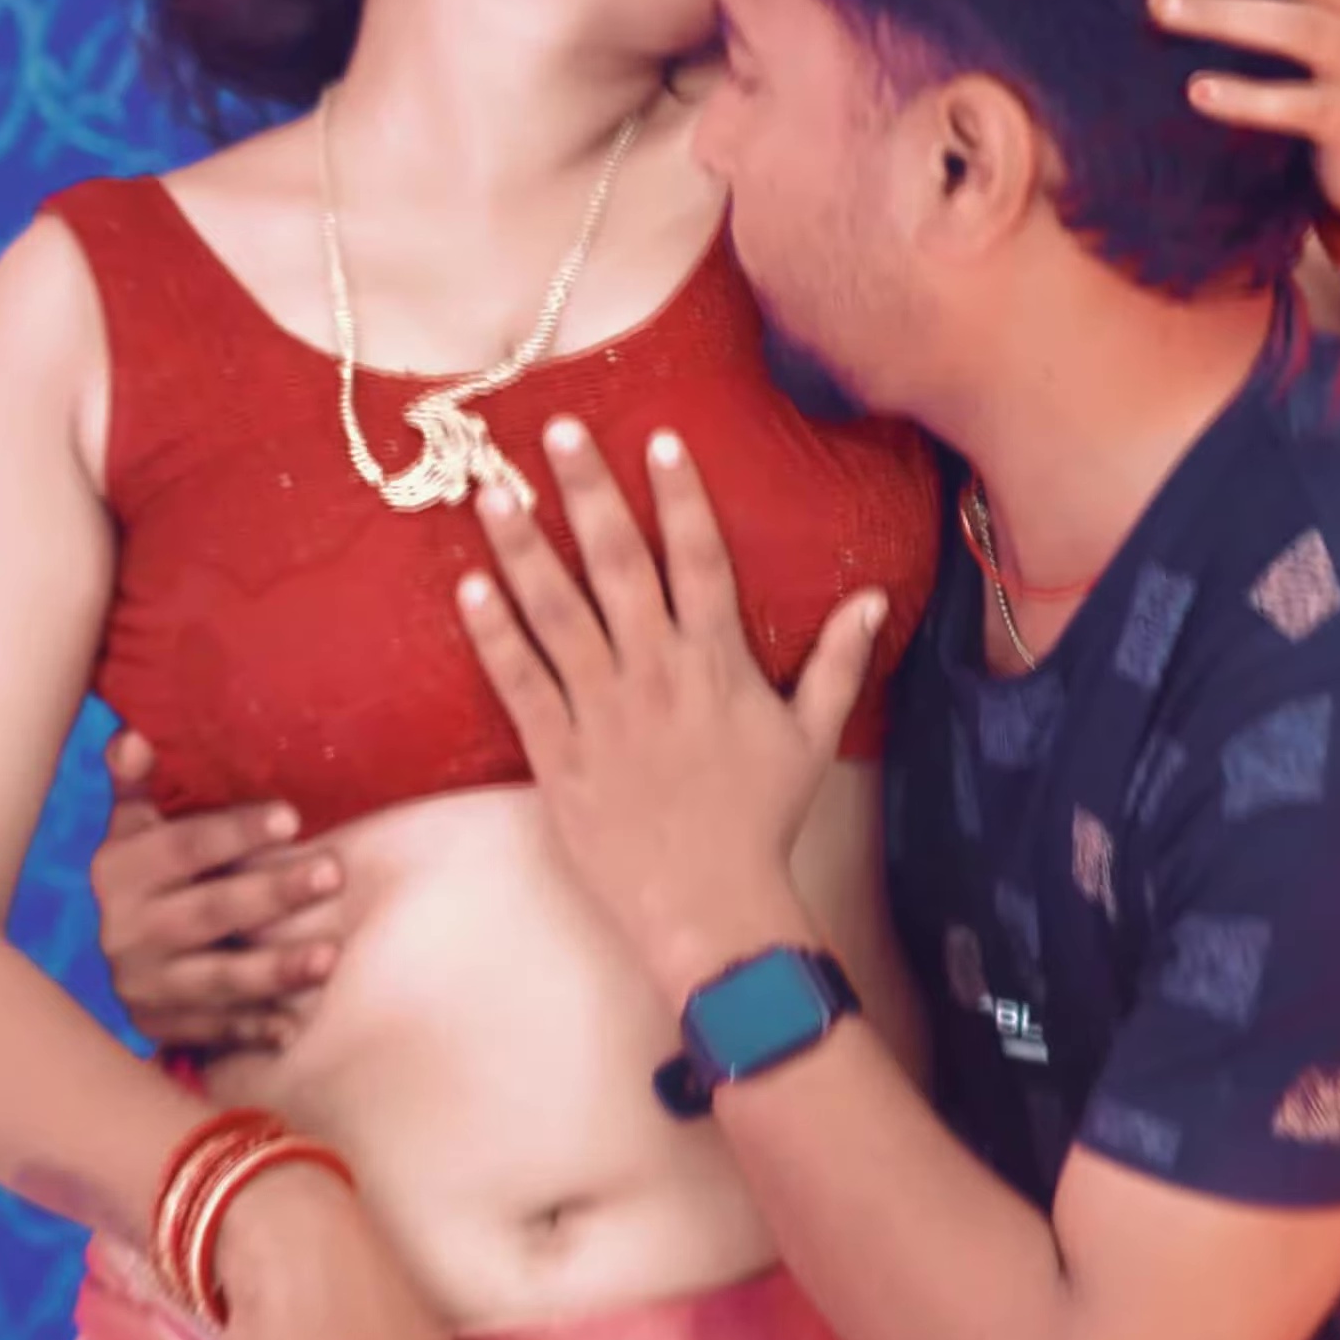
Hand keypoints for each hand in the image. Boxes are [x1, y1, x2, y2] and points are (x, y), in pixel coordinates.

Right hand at [92, 729, 349, 1053]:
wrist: (121, 957)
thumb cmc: (150, 872)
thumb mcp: (135, 827)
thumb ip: (136, 783)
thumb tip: (132, 735)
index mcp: (119, 872)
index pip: (181, 847)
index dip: (234, 832)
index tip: (291, 817)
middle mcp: (124, 931)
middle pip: (207, 911)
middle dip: (272, 893)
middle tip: (333, 871)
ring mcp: (144, 985)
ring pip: (216, 979)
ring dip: (274, 969)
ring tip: (329, 957)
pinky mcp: (163, 1027)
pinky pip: (216, 1031)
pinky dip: (256, 1029)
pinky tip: (296, 1025)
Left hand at [451, 419, 885, 989]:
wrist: (712, 907)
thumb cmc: (762, 823)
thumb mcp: (813, 739)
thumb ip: (836, 663)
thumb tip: (871, 598)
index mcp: (717, 664)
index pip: (699, 561)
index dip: (680, 497)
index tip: (659, 439)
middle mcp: (657, 674)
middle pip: (617, 566)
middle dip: (587, 493)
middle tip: (558, 431)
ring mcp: (601, 711)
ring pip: (555, 613)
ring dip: (522, 547)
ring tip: (492, 492)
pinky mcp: (557, 755)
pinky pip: (519, 683)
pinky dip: (493, 635)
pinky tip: (468, 586)